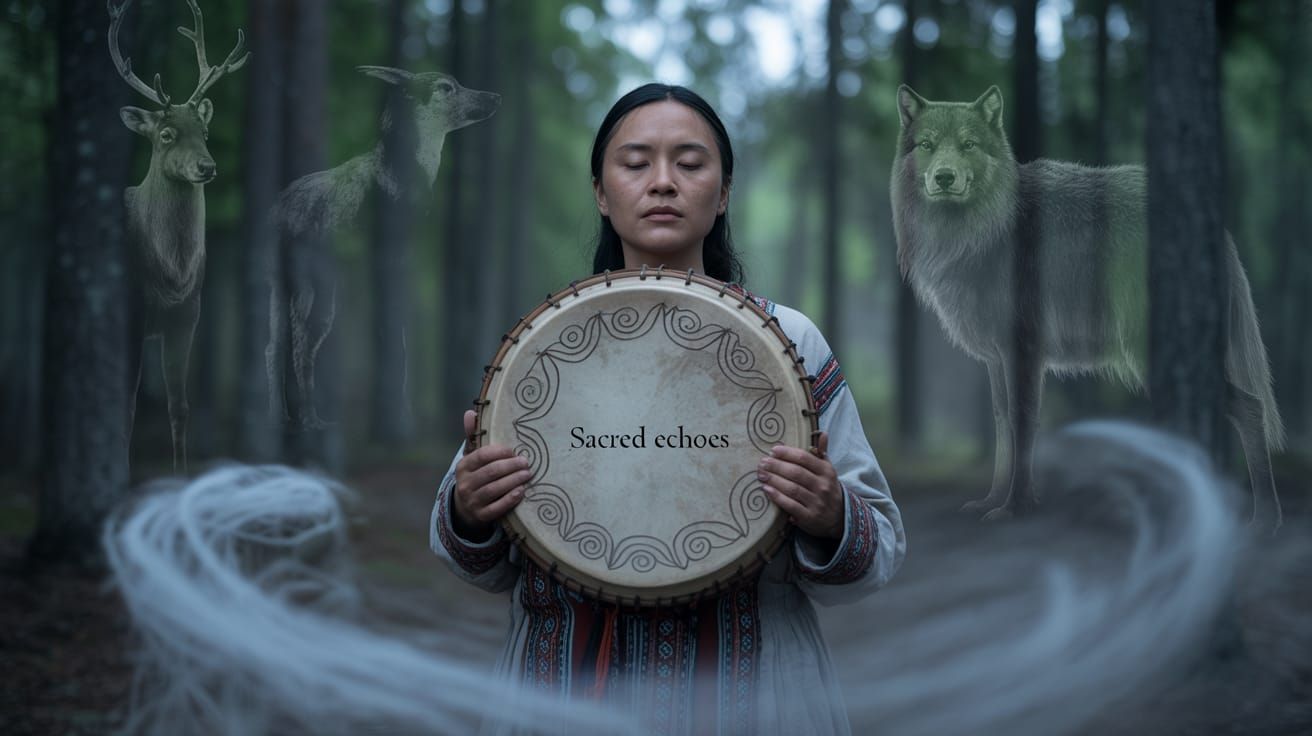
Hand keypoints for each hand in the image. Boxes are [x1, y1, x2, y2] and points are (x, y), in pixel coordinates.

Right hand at [451, 410, 530, 539]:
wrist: (465, 508)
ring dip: (513, 481)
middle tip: (526, 462)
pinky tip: (521, 491)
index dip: (499, 452)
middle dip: (510, 466)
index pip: (481, 456)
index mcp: (463, 467)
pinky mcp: (481, 516)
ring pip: (494, 490)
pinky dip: (510, 500)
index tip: (513, 451)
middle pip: (490, 473)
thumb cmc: (474, 476)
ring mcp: (472, 502)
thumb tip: (470, 412)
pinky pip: (497, 508)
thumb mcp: (471, 457)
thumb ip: (472, 436)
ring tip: (528, 474)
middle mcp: (465, 484)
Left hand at [757, 432, 843, 539]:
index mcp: (826, 471)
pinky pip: (791, 505)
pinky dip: (777, 497)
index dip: (787, 453)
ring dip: (774, 480)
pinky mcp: (809, 517)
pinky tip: (766, 489)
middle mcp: (822, 486)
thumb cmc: (828, 488)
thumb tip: (822, 433)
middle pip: (796, 473)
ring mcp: (816, 502)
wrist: (841, 516)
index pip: (805, 458)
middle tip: (763, 463)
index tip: (773, 450)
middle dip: (777, 466)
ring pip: (792, 488)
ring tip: (761, 474)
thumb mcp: (828, 470)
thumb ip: (822, 452)